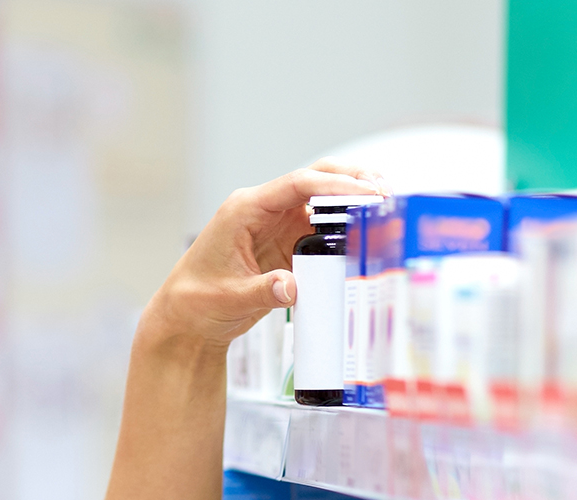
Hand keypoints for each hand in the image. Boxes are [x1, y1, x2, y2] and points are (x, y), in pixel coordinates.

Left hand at [145, 157, 386, 346]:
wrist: (187, 318)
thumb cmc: (197, 301)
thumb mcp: (229, 298)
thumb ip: (263, 291)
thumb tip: (293, 287)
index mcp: (244, 209)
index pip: (295, 186)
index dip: (333, 186)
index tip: (364, 192)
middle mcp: (264, 211)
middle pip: (314, 181)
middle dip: (351, 181)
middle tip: (386, 194)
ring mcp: (277, 226)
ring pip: (323, 202)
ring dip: (354, 202)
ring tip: (389, 209)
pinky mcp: (287, 244)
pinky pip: (323, 230)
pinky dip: (348, 228)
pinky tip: (370, 234)